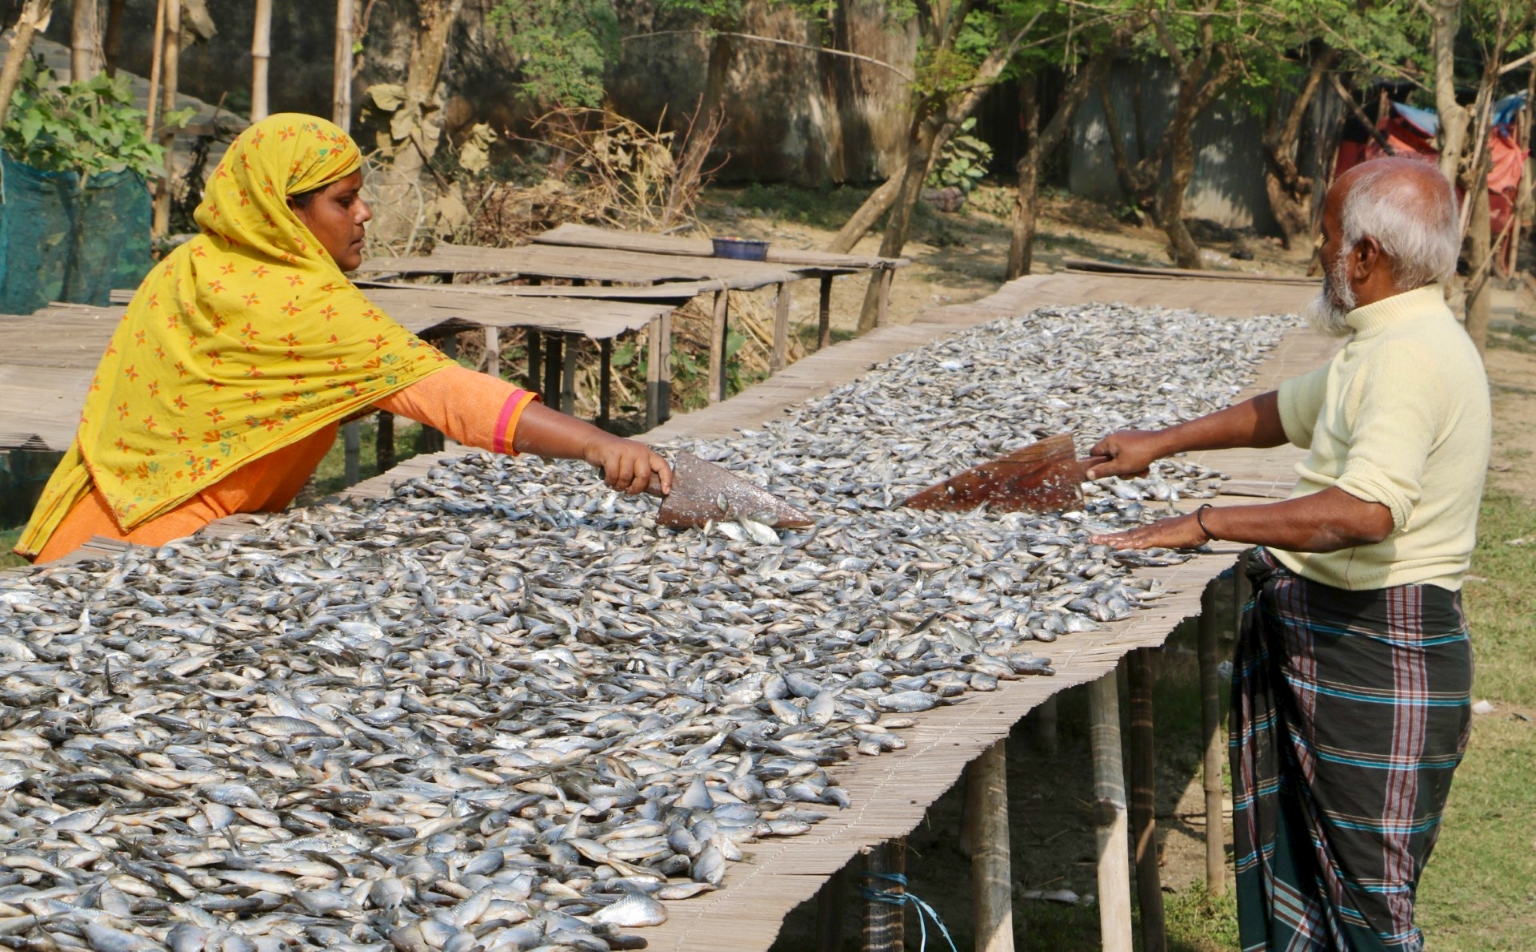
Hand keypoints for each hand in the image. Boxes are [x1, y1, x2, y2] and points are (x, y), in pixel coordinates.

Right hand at [585, 435, 672, 495]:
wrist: (595, 443)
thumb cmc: (616, 458)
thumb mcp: (632, 463)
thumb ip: (641, 473)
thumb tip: (651, 491)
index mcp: (647, 453)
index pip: (662, 465)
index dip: (666, 479)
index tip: (666, 492)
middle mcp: (639, 451)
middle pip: (644, 476)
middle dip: (636, 488)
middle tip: (629, 491)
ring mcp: (626, 451)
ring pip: (626, 477)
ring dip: (619, 486)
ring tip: (615, 484)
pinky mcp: (612, 453)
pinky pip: (613, 475)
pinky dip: (610, 482)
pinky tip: (607, 480)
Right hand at [1085, 430, 1164, 479]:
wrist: (1162, 443)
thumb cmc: (1140, 455)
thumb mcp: (1120, 467)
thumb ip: (1103, 471)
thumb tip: (1088, 475)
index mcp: (1108, 442)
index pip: (1094, 453)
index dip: (1097, 464)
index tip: (1106, 471)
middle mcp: (1116, 437)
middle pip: (1110, 458)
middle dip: (1119, 469)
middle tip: (1128, 473)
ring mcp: (1127, 438)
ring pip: (1122, 458)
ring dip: (1130, 468)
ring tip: (1140, 471)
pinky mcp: (1136, 440)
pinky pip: (1131, 454)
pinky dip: (1136, 462)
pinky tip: (1145, 468)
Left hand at [1090, 513, 1208, 549]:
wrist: (1202, 523)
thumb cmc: (1192, 531)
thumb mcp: (1175, 537)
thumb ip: (1167, 538)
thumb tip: (1165, 539)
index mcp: (1152, 530)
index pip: (1130, 535)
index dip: (1117, 537)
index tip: (1105, 539)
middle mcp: (1149, 530)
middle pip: (1124, 535)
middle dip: (1108, 537)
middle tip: (1091, 539)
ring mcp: (1152, 533)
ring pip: (1128, 538)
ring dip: (1112, 540)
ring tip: (1097, 541)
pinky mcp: (1157, 538)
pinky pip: (1139, 542)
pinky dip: (1127, 544)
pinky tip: (1117, 546)